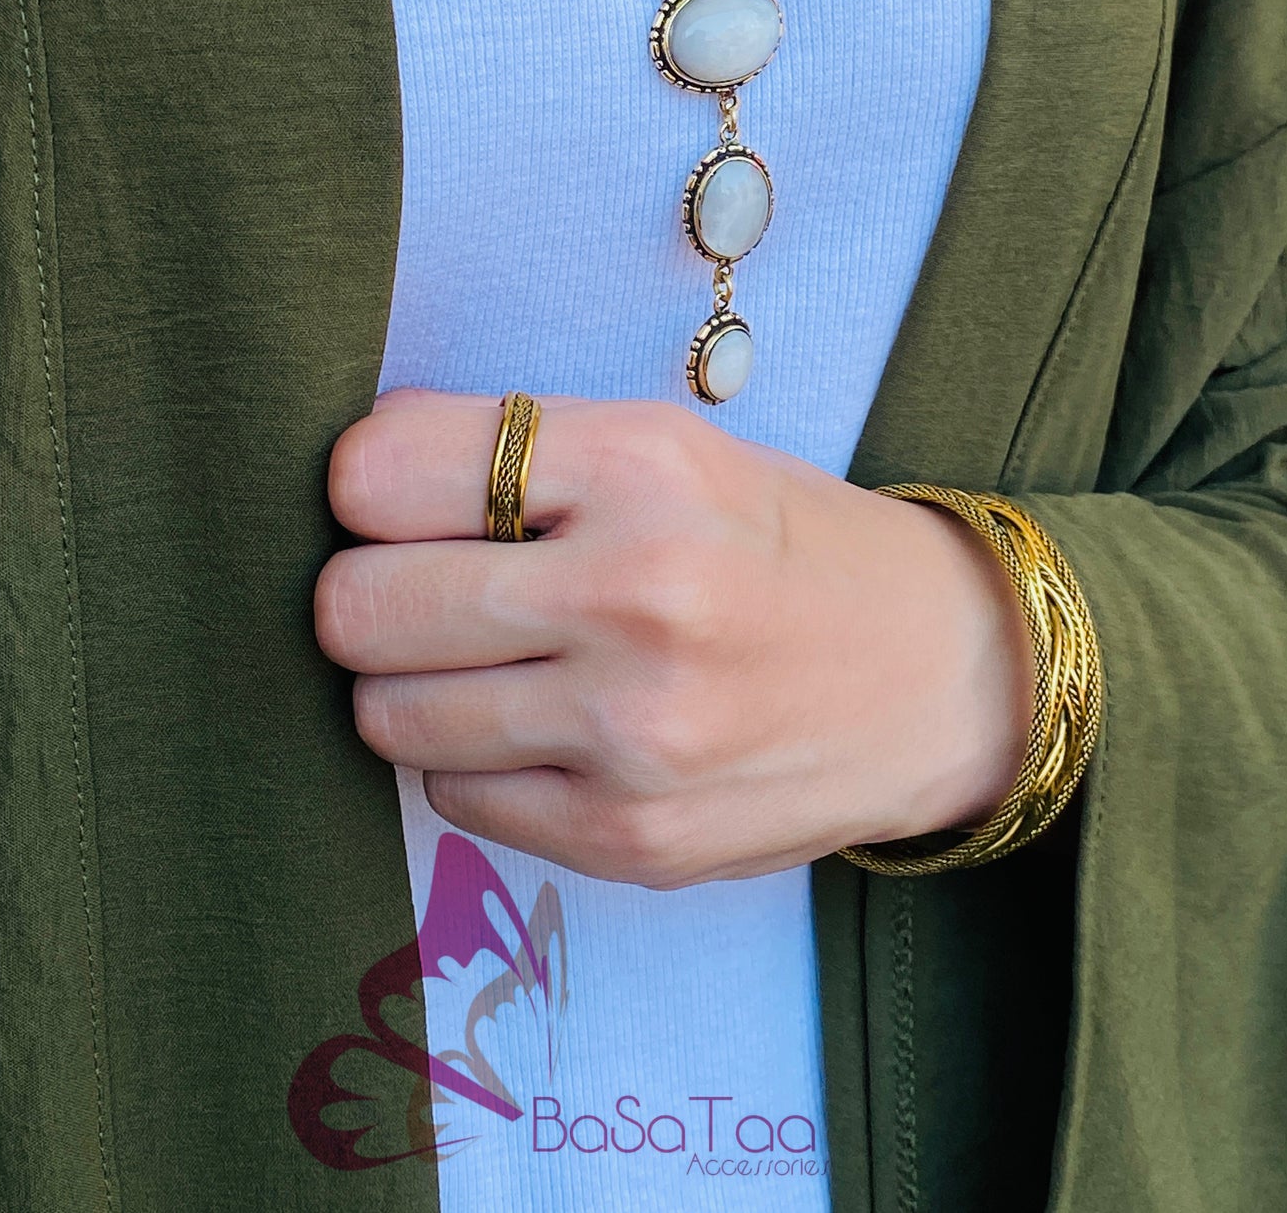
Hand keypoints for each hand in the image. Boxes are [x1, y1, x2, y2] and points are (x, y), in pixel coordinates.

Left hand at [316, 389, 1033, 889]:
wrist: (938, 674)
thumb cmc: (778, 544)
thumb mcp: (667, 447)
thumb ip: (513, 449)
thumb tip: (348, 474)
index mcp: (639, 465)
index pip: (376, 473)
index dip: (367, 489)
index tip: (405, 503)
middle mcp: (636, 594)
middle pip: (356, 608)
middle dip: (369, 595)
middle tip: (428, 589)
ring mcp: (632, 733)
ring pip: (384, 717)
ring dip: (415, 685)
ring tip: (495, 660)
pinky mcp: (631, 840)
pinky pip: (452, 796)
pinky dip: (478, 760)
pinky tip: (553, 725)